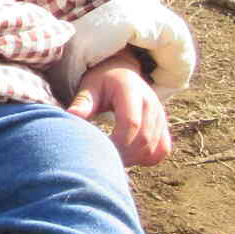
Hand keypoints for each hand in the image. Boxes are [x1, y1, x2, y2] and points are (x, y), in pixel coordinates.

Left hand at [68, 49, 171, 166]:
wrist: (122, 74)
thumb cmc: (102, 82)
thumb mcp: (90, 87)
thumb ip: (83, 102)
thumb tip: (70, 115)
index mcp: (132, 91)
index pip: (131, 123)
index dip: (115, 142)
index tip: (96, 149)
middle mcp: (151, 103)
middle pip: (143, 139)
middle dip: (122, 154)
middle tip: (101, 158)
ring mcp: (161, 116)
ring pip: (153, 148)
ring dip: (132, 159)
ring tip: (111, 156)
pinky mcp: (164, 127)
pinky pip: (162, 150)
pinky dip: (146, 158)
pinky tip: (128, 156)